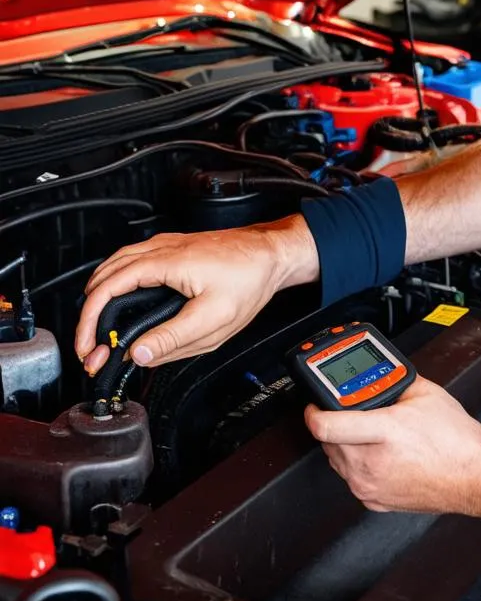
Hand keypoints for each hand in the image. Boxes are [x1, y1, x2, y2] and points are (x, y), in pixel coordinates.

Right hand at [75, 215, 319, 371]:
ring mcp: (165, 246)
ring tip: (101, 330)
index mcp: (167, 262)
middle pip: (104, 277)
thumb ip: (174, 339)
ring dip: (101, 298)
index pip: (107, 289)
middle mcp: (161, 248)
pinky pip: (131, 263)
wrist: (272, 253)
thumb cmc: (251, 277)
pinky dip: (117, 285)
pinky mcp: (172, 249)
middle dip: (91, 314)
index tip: (87, 347)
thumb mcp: (215, 318)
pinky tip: (122, 303)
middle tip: (92, 345)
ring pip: (115, 267)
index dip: (89, 322)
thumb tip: (139, 354)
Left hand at [304, 377, 480, 514]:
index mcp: (384, 432)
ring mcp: (371, 485)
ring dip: (343, 444)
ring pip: (336, 460)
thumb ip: (395, 382)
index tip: (313, 405)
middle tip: (349, 414)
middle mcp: (372, 463)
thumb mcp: (427, 394)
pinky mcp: (374, 501)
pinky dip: (356, 465)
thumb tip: (379, 378)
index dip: (312, 411)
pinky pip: (351, 478)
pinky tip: (377, 454)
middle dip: (333, 424)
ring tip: (367, 433)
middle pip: (328, 441)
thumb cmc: (457, 442)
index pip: (326, 426)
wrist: (474, 477)